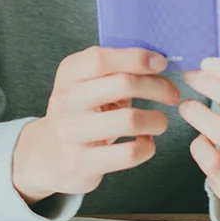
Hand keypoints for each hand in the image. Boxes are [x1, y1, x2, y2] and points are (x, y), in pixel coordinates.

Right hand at [11, 47, 178, 203]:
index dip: (136, 58)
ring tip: (161, 122)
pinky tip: (146, 143)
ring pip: (129, 120)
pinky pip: (128, 153)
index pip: (101, 58)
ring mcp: (72, 133)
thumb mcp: (86, 83)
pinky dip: (147, 147)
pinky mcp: (83, 163)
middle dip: (157, 87)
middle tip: (172, 94)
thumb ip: (113, 68)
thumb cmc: (80, 112)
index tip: (161, 63)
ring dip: (156, 120)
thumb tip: (157, 60)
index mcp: (69, 74)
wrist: (47, 154)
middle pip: (123, 84)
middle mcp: (67, 101)